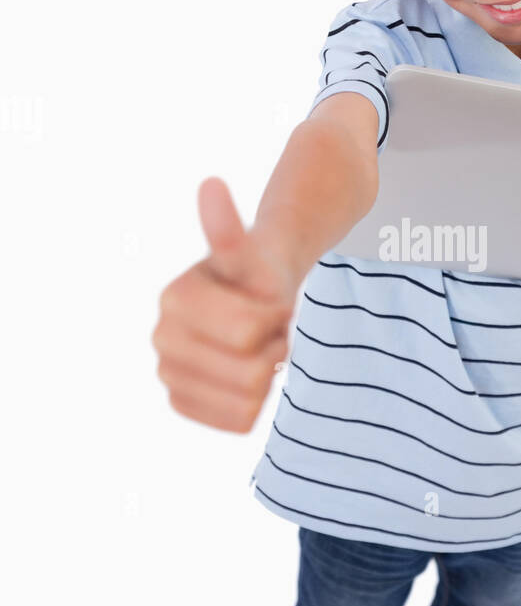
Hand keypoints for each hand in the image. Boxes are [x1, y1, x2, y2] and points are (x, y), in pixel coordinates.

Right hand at [151, 177, 299, 431]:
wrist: (254, 293)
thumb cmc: (256, 271)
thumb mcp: (252, 250)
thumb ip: (229, 229)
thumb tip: (211, 184)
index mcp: (174, 298)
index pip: (248, 334)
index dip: (275, 318)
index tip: (269, 299)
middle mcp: (161, 337)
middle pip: (251, 372)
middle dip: (274, 346)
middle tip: (268, 326)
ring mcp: (168, 372)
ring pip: (250, 401)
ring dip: (269, 373)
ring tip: (259, 347)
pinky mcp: (181, 401)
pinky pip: (239, 422)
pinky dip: (257, 402)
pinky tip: (248, 375)